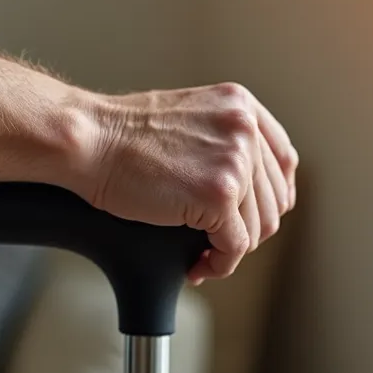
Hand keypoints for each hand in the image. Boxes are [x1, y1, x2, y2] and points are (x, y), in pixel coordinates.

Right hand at [84, 82, 298, 284]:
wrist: (89, 140)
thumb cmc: (120, 134)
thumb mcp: (186, 116)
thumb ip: (221, 138)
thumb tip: (245, 185)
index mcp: (240, 105)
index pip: (283, 161)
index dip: (272, 197)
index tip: (253, 218)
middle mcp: (245, 129)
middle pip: (273, 200)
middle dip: (248, 229)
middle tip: (217, 243)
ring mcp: (235, 162)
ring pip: (257, 227)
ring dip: (231, 250)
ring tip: (204, 256)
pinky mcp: (219, 195)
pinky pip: (235, 246)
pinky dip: (218, 264)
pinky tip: (198, 267)